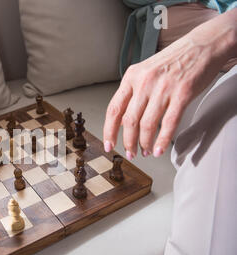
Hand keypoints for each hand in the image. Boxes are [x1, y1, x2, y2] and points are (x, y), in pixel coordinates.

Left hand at [103, 10, 236, 159]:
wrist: (203, 44)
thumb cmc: (174, 60)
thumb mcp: (146, 71)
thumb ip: (133, 93)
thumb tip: (122, 120)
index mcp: (132, 76)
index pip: (114, 109)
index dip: (109, 131)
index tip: (109, 144)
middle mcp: (144, 82)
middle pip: (129, 121)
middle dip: (128, 142)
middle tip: (131, 153)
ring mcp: (163, 88)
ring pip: (147, 125)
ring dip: (144, 143)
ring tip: (146, 151)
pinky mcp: (182, 94)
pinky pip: (169, 123)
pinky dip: (162, 140)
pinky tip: (159, 149)